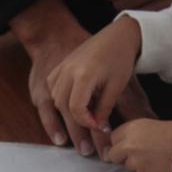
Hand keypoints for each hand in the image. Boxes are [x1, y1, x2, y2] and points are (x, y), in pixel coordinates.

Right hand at [47, 16, 142, 132]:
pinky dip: (59, 99)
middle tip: (88, 136)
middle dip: (76, 123)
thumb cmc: (120, 58)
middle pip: (62, 105)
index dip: (87, 122)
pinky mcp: (60, 65)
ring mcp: (62, 67)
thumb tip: (99, 129)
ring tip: (81, 120)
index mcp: (84, 75)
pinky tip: (71, 104)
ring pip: (55, 98)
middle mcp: (68, 71)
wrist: (117, 34)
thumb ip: (105, 109)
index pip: (76, 109)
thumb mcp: (117, 86)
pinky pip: (52, 87)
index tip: (99, 127)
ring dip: (66, 112)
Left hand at [108, 119, 171, 171]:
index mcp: (132, 128)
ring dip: (137, 166)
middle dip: (121, 157)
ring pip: (127, 167)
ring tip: (155, 160)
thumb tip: (124, 143)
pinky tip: (159, 168)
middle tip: (137, 156)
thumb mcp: (153, 125)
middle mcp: (129, 144)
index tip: (125, 146)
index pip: (113, 138)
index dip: (119, 143)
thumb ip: (135, 134)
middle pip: (113, 155)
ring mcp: (135, 161)